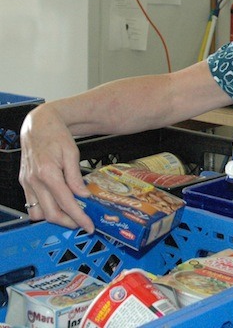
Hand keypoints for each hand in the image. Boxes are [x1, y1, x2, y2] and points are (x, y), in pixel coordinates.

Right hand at [19, 104, 93, 232]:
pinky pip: (32, 204)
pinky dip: (45, 209)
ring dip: (55, 218)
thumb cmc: (56, 135)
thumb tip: (83, 195)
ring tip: (71, 214)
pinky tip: (58, 205)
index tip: (89, 225)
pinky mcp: (24, 183)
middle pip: (51, 213)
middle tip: (82, 223)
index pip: (66, 203)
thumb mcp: (72, 153)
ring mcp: (27, 183)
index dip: (79, 217)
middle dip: (68, 222)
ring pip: (39, 212)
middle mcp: (34, 181)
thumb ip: (76, 177)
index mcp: (48, 173)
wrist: (39, 125)